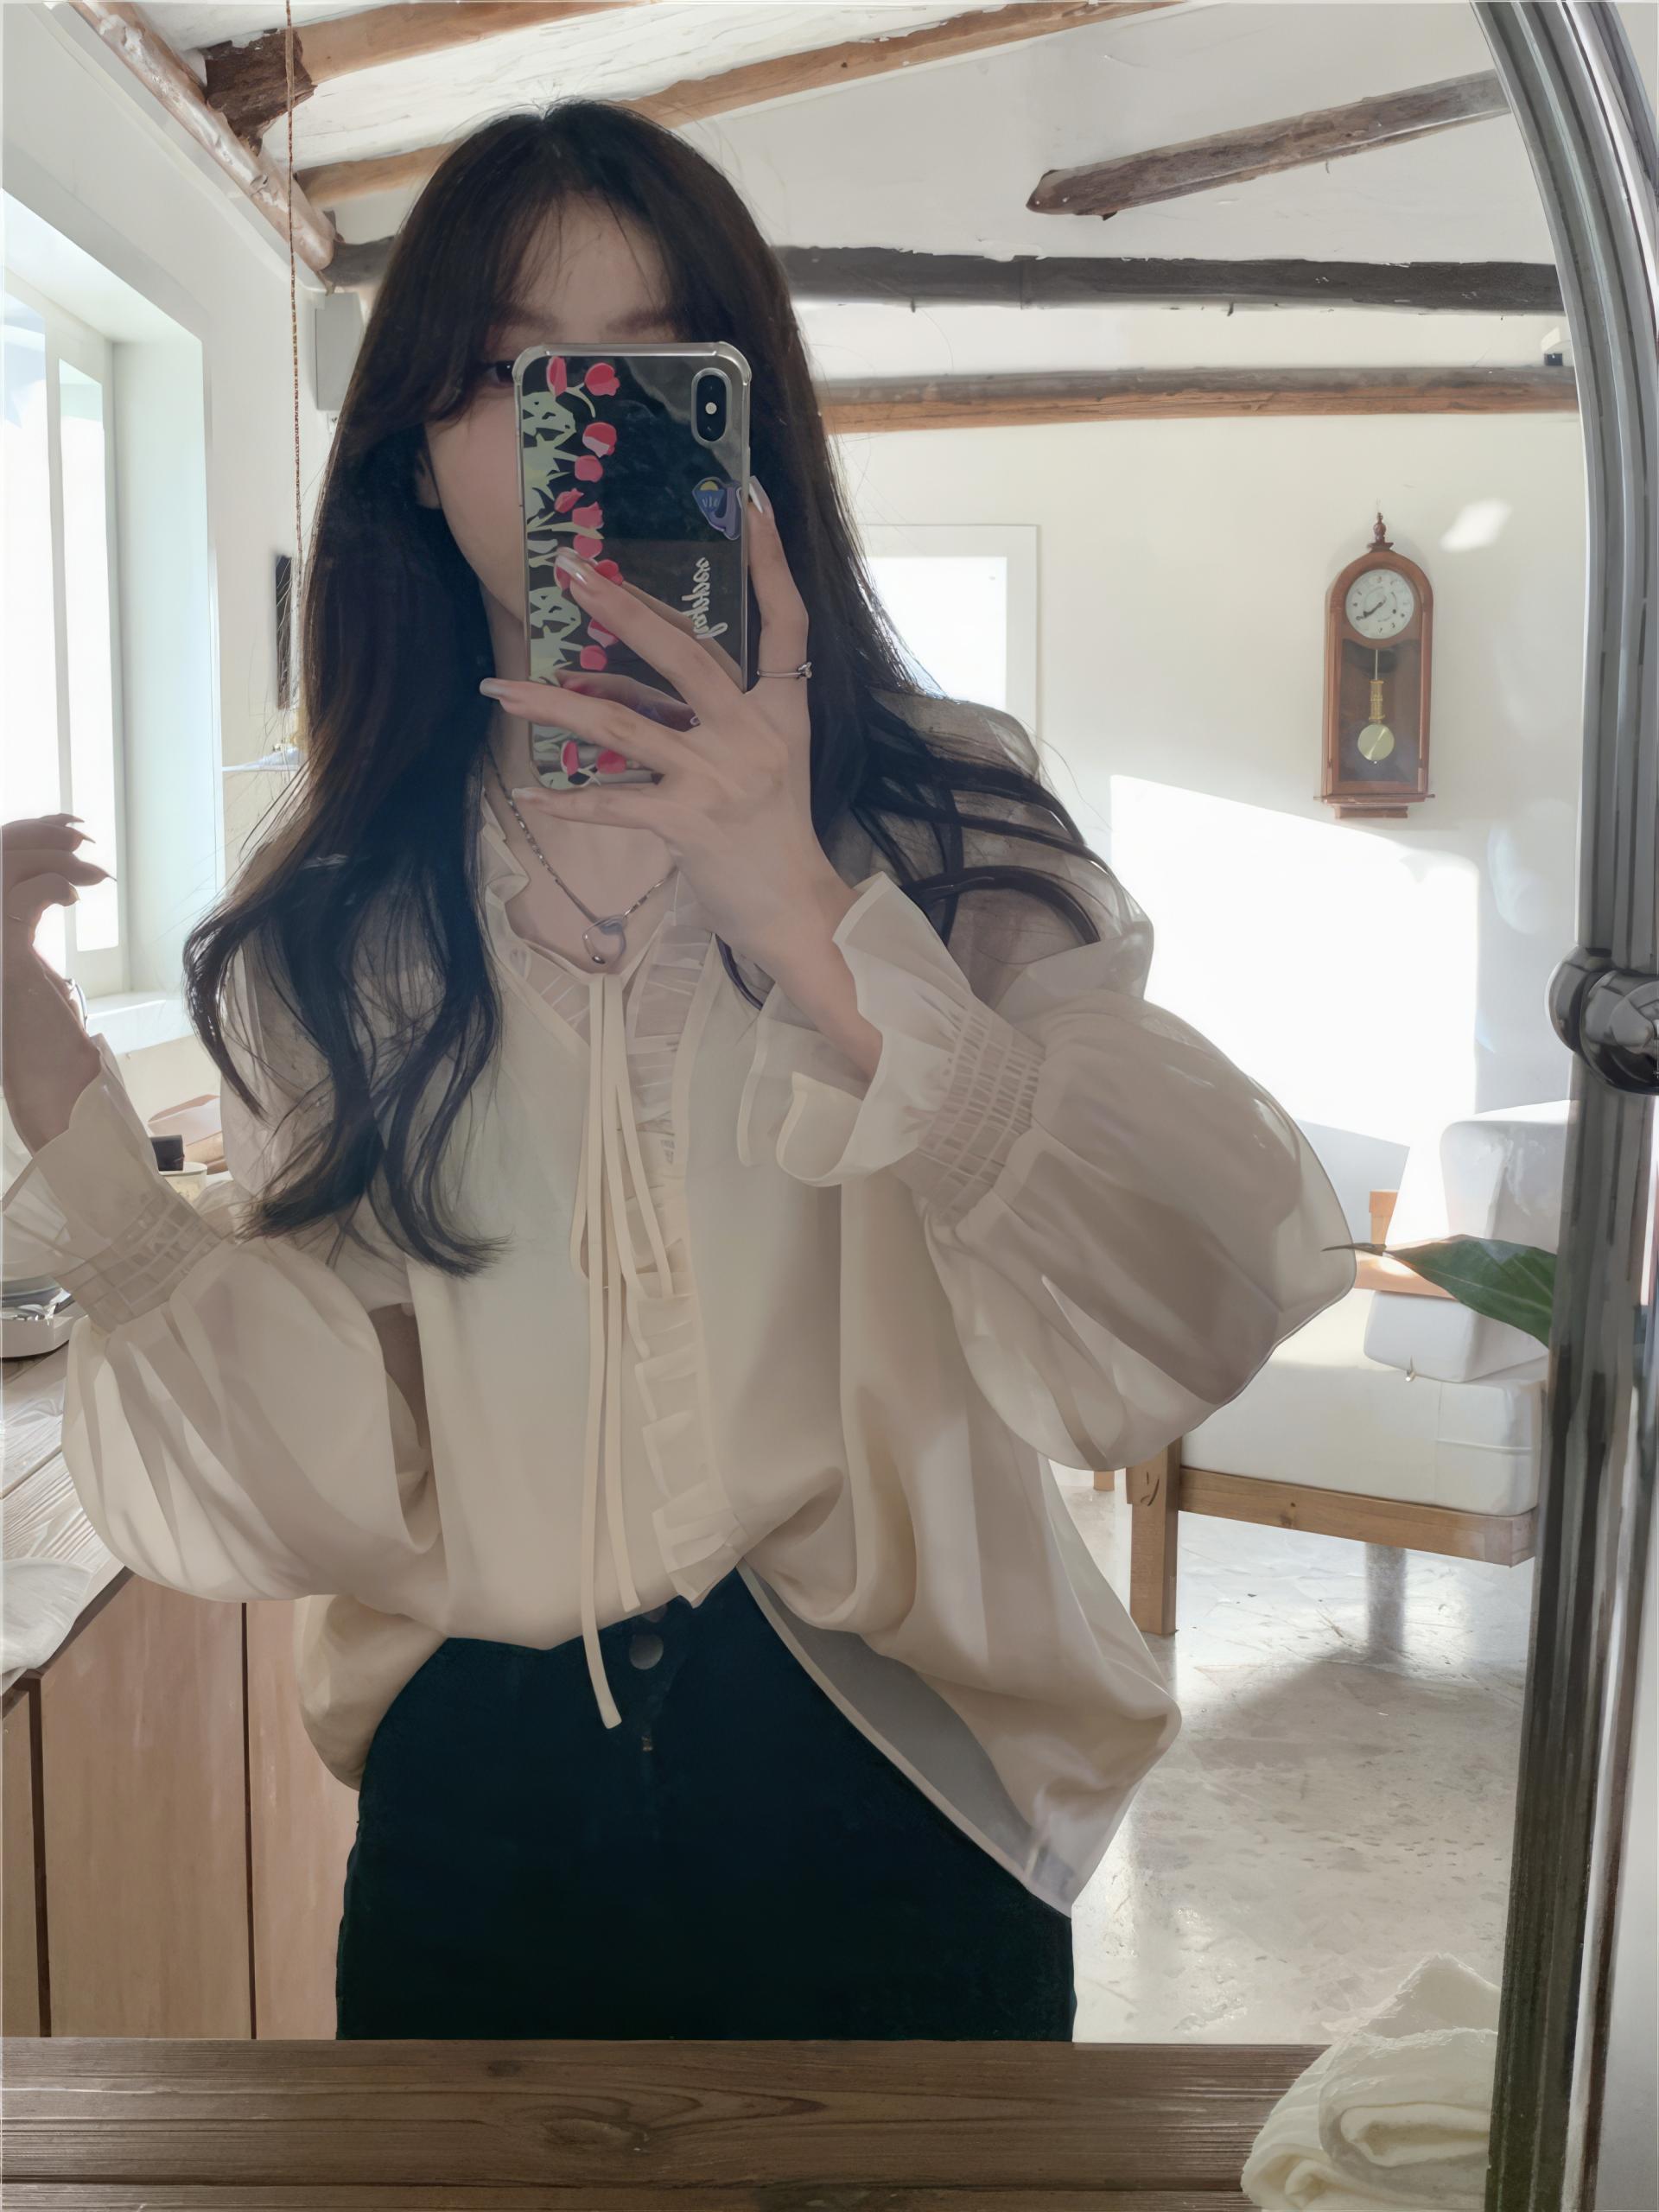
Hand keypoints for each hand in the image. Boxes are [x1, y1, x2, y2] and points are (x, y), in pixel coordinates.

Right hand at [2, 814, 109, 1151]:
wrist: (52, 1082)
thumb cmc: (49, 1034)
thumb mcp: (39, 966)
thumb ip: (32, 923)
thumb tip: (58, 884)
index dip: (28, 832)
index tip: (72, 828)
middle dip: (42, 834)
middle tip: (86, 838)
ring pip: (6, 871)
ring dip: (55, 857)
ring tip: (94, 870)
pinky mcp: (5, 960)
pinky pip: (21, 902)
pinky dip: (53, 886)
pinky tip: (78, 896)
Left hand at [478, 482, 849, 969]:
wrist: (795, 908)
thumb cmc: (773, 831)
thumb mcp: (763, 756)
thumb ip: (710, 710)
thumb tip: (618, 671)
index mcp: (782, 710)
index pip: (787, 619)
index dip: (772, 559)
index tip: (751, 500)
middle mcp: (754, 734)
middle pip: (685, 655)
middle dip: (624, 610)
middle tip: (571, 573)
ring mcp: (719, 777)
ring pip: (625, 725)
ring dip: (554, 706)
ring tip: (501, 687)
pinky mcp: (689, 824)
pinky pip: (614, 804)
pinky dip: (569, 802)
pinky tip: (528, 797)